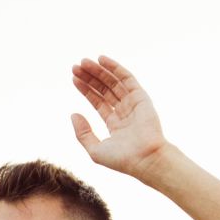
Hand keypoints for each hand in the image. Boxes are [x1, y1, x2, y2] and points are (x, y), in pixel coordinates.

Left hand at [71, 56, 168, 179]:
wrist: (145, 159)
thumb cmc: (122, 159)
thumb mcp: (95, 150)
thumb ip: (83, 133)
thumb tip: (74, 114)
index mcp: (116, 124)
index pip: (99, 101)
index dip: (86, 89)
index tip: (74, 78)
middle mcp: (125, 112)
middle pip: (104, 89)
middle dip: (90, 77)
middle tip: (75, 66)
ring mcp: (134, 104)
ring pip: (113, 82)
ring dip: (99, 71)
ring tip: (83, 62)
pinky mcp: (141, 97)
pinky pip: (127, 78)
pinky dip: (115, 67)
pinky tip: (101, 59)